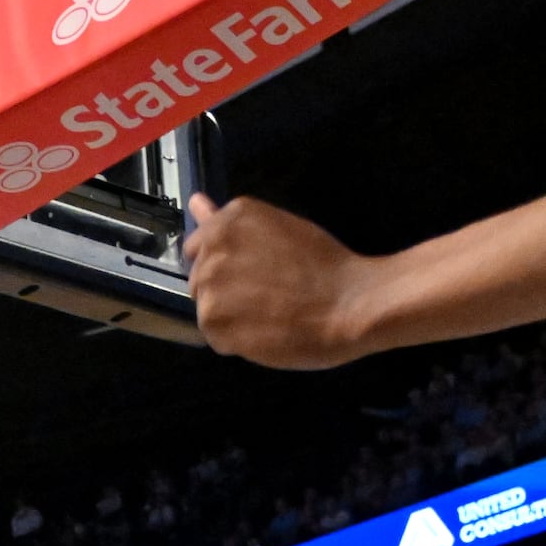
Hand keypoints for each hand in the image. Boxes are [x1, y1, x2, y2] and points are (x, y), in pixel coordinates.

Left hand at [185, 194, 380, 369]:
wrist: (349, 305)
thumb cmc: (324, 266)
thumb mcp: (280, 229)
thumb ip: (232, 224)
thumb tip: (196, 204)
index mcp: (230, 220)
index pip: (197, 246)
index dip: (222, 266)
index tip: (247, 275)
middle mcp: (212, 248)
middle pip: (199, 280)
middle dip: (224, 291)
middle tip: (268, 296)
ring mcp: (209, 285)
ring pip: (207, 310)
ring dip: (231, 319)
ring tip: (270, 316)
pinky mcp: (213, 322)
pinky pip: (215, 337)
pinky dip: (235, 342)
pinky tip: (266, 333)